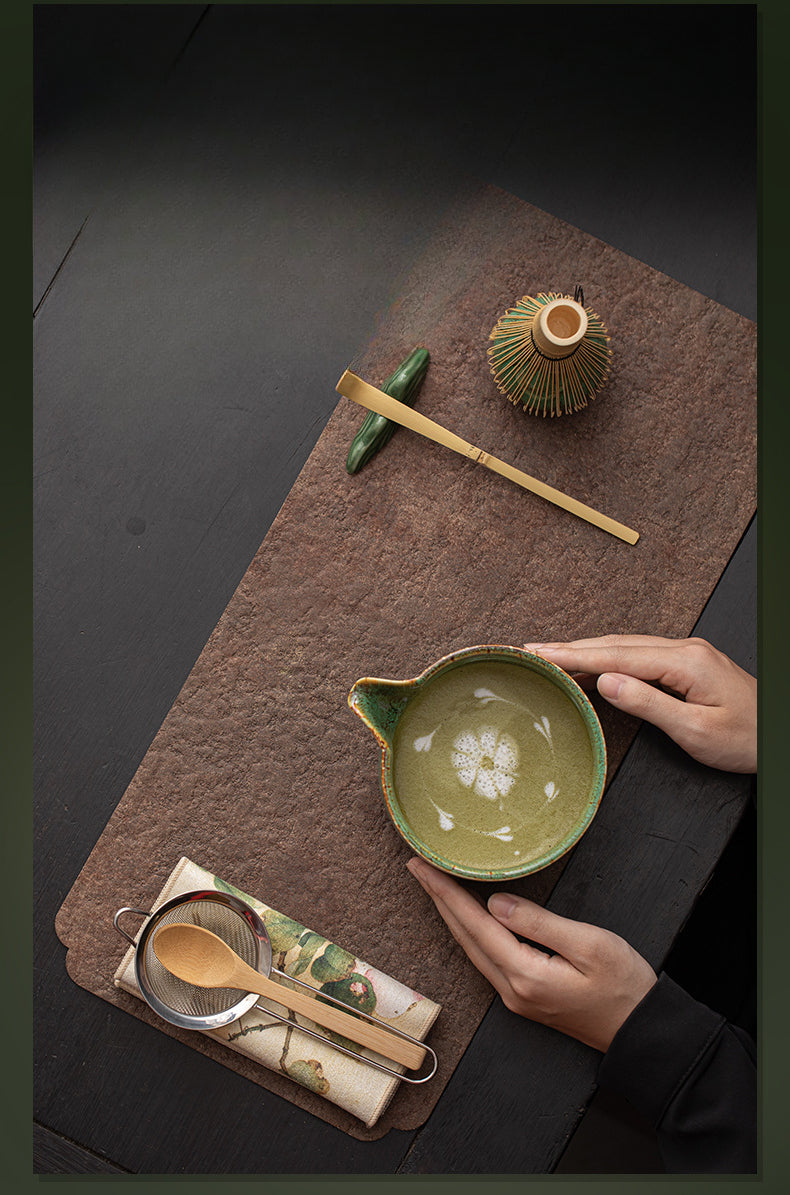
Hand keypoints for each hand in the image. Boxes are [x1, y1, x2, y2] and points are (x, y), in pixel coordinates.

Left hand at [407, 857, 655, 1052]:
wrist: (642, 1034)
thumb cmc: (625, 986)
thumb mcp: (590, 945)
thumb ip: (539, 923)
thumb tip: (496, 903)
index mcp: (526, 974)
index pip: (475, 924)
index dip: (445, 891)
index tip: (421, 866)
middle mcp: (512, 989)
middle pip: (464, 937)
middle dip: (438, 899)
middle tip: (417, 867)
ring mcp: (517, 997)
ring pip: (472, 949)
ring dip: (451, 915)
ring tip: (435, 885)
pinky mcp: (526, 998)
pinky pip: (486, 958)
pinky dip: (470, 932)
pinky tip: (467, 918)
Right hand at [524, 635, 756, 773]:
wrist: (781, 737)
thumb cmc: (746, 740)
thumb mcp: (695, 731)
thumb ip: (648, 704)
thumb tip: (606, 681)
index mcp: (685, 662)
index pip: (616, 655)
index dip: (574, 655)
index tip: (540, 653)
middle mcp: (685, 649)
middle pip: (616, 643)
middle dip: (572, 647)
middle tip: (532, 650)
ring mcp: (687, 653)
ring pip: (626, 645)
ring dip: (587, 650)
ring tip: (551, 656)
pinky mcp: (689, 663)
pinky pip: (639, 654)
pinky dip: (609, 657)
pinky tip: (592, 665)